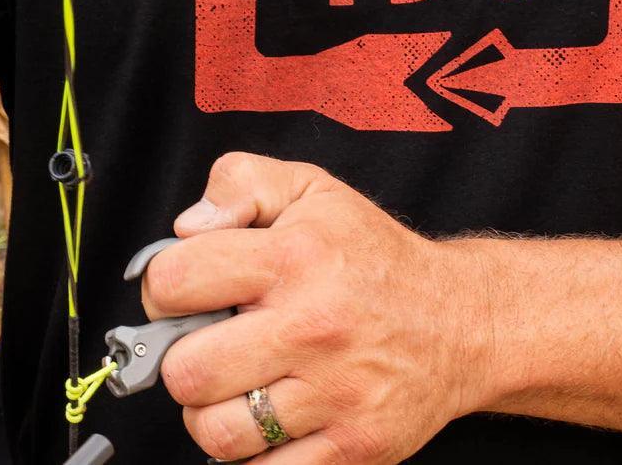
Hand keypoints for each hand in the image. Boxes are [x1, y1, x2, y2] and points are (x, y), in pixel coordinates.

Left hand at [141, 153, 493, 463]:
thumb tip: (187, 226)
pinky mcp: (351, 447)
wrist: (460, 320)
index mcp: (294, 259)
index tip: (178, 292)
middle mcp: (312, 327)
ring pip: (217, 432)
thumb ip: (240, 183)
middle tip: (206, 342)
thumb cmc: (372, 255)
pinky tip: (266, 415)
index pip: (178, 280)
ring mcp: (334, 394)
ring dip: (210, 410)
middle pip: (188, 370)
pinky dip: (251, 452)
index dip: (161, 286)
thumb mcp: (310, 190)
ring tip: (233, 383)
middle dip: (181, 357)